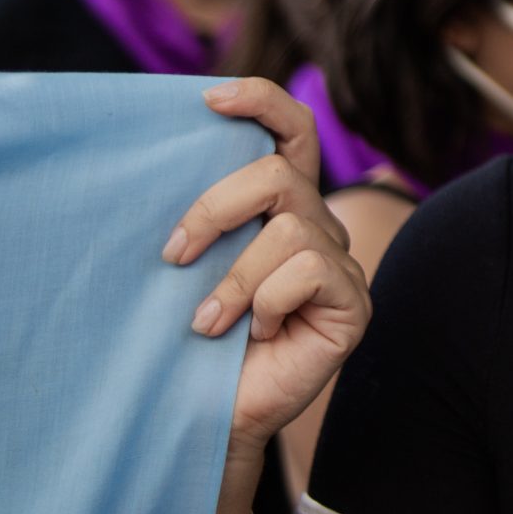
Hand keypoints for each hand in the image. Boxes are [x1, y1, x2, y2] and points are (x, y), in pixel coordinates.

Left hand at [168, 77, 372, 459]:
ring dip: (235, 278)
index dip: (260, 101)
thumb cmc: (189, 340)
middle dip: (215, 209)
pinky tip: (255, 335)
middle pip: (278, 175)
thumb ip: (199, 216)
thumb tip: (159, 160)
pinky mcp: (353, 303)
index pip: (292, 130)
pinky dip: (266, 302)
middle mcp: (317, 225)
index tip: (207, 99)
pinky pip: (308, 272)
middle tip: (173, 256)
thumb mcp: (189, 264)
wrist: (204, 413)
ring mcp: (340, 264)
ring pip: (290, 228)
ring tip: (207, 321)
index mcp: (282, 206)